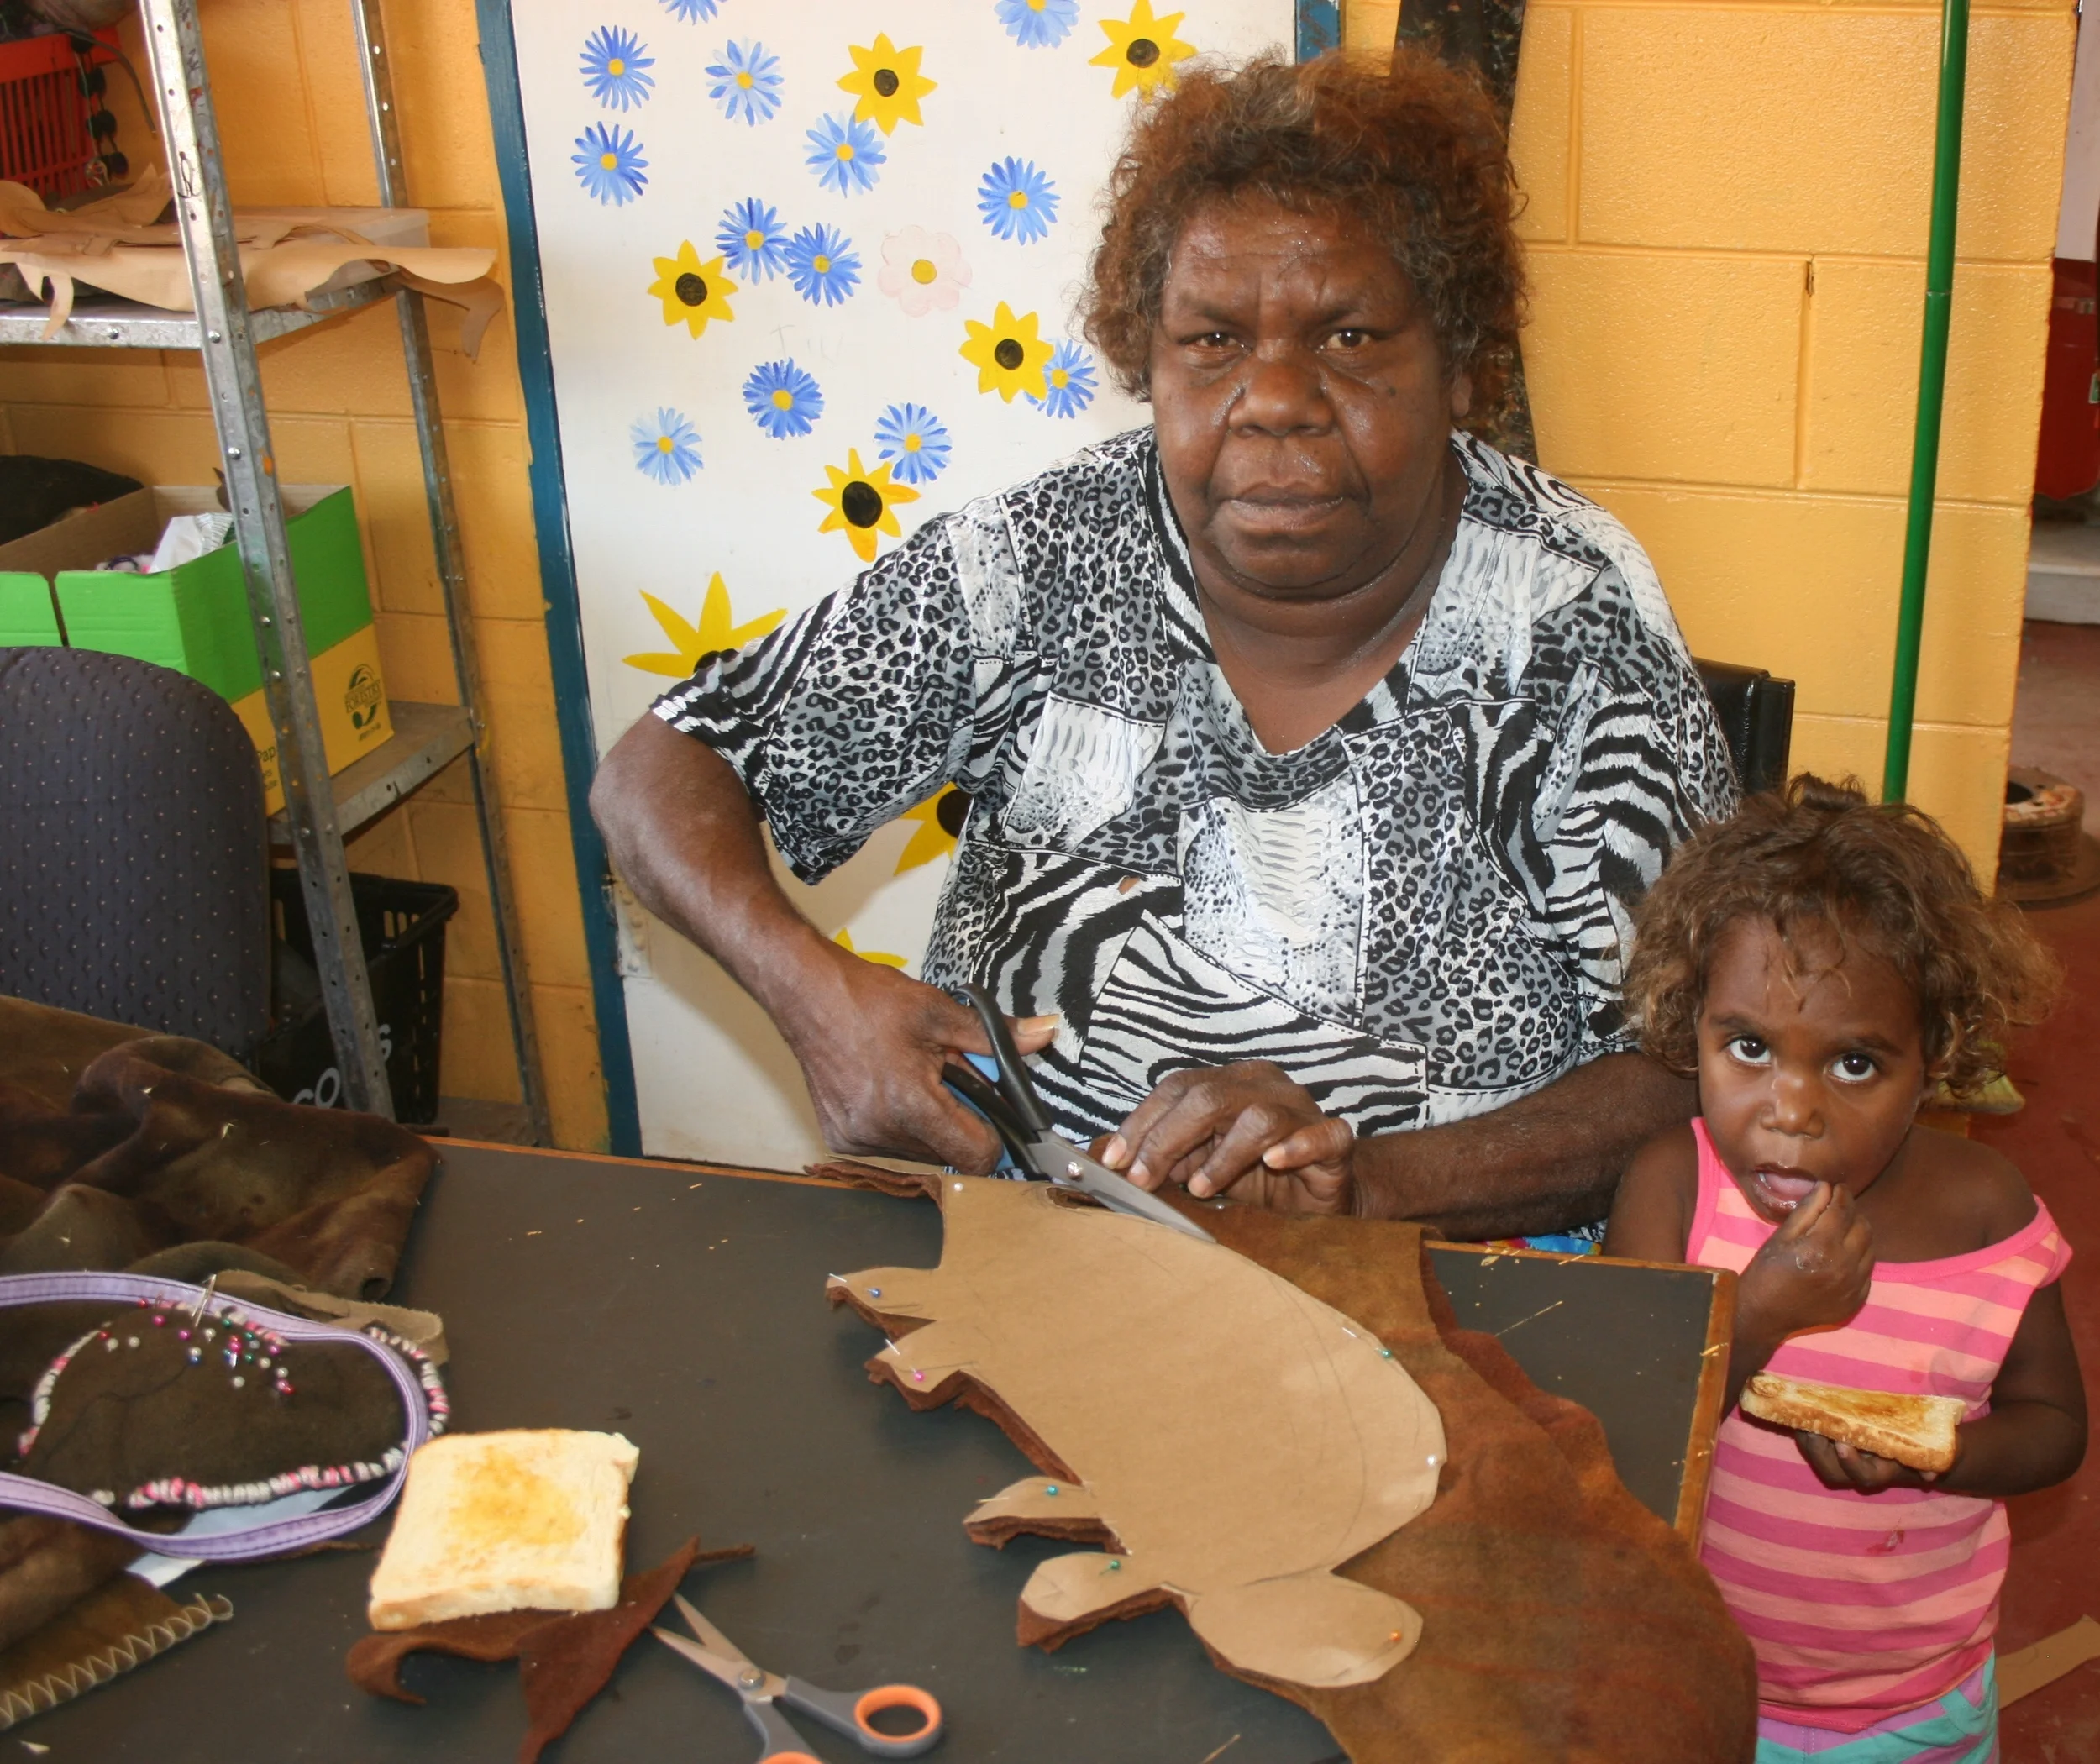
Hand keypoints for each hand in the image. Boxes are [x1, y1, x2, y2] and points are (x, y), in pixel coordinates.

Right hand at [779, 950, 1054, 1172]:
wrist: (807, 994)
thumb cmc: (866, 1000)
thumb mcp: (939, 1012)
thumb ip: (995, 1037)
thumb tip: (1042, 1035)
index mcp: (909, 1104)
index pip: (975, 1155)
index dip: (994, 1136)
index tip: (994, 1112)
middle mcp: (880, 1131)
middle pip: (949, 1153)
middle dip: (959, 1119)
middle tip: (946, 1077)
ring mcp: (856, 1138)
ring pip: (920, 1151)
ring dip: (929, 1123)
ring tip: (914, 1077)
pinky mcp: (840, 1138)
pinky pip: (890, 1145)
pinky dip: (900, 1123)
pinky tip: (888, 1086)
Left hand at [1095, 1062, 1353, 1214]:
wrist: (1323, 1194)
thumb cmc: (1259, 1175)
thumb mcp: (1203, 1165)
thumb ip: (1169, 1157)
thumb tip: (1116, 1161)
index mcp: (1229, 1083)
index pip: (1177, 1089)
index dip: (1142, 1122)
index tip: (1116, 1159)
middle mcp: (1263, 1086)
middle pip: (1208, 1097)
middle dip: (1167, 1139)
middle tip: (1144, 1178)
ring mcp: (1301, 1108)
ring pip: (1257, 1116)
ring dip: (1222, 1155)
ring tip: (1200, 1188)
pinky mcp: (1334, 1138)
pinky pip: (1322, 1134)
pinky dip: (1295, 1146)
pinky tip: (1273, 1161)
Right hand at [1739, 1181, 1873, 1342]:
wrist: (1764, 1315)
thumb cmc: (1766, 1272)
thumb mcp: (1780, 1237)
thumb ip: (1807, 1211)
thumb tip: (1826, 1188)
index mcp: (1821, 1247)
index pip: (1843, 1210)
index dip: (1842, 1194)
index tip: (1839, 1187)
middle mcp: (1843, 1266)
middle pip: (1863, 1228)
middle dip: (1853, 1213)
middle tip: (1839, 1209)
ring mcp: (1853, 1286)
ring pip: (1870, 1249)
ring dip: (1859, 1235)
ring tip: (1842, 1232)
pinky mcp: (1856, 1300)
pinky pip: (1867, 1271)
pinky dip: (1858, 1259)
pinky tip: (1841, 1257)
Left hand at [1793, 1430, 1945, 1492]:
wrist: (1912, 1445)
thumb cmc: (1919, 1444)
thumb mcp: (1929, 1451)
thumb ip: (1930, 1462)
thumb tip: (1930, 1474)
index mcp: (1881, 1472)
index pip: (1863, 1476)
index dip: (1851, 1464)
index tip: (1842, 1445)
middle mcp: (1858, 1472)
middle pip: (1833, 1473)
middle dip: (1819, 1452)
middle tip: (1814, 1429)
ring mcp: (1842, 1462)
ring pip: (1818, 1461)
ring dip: (1807, 1443)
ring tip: (1803, 1420)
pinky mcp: (1829, 1449)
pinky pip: (1811, 1446)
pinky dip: (1802, 1431)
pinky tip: (1799, 1414)